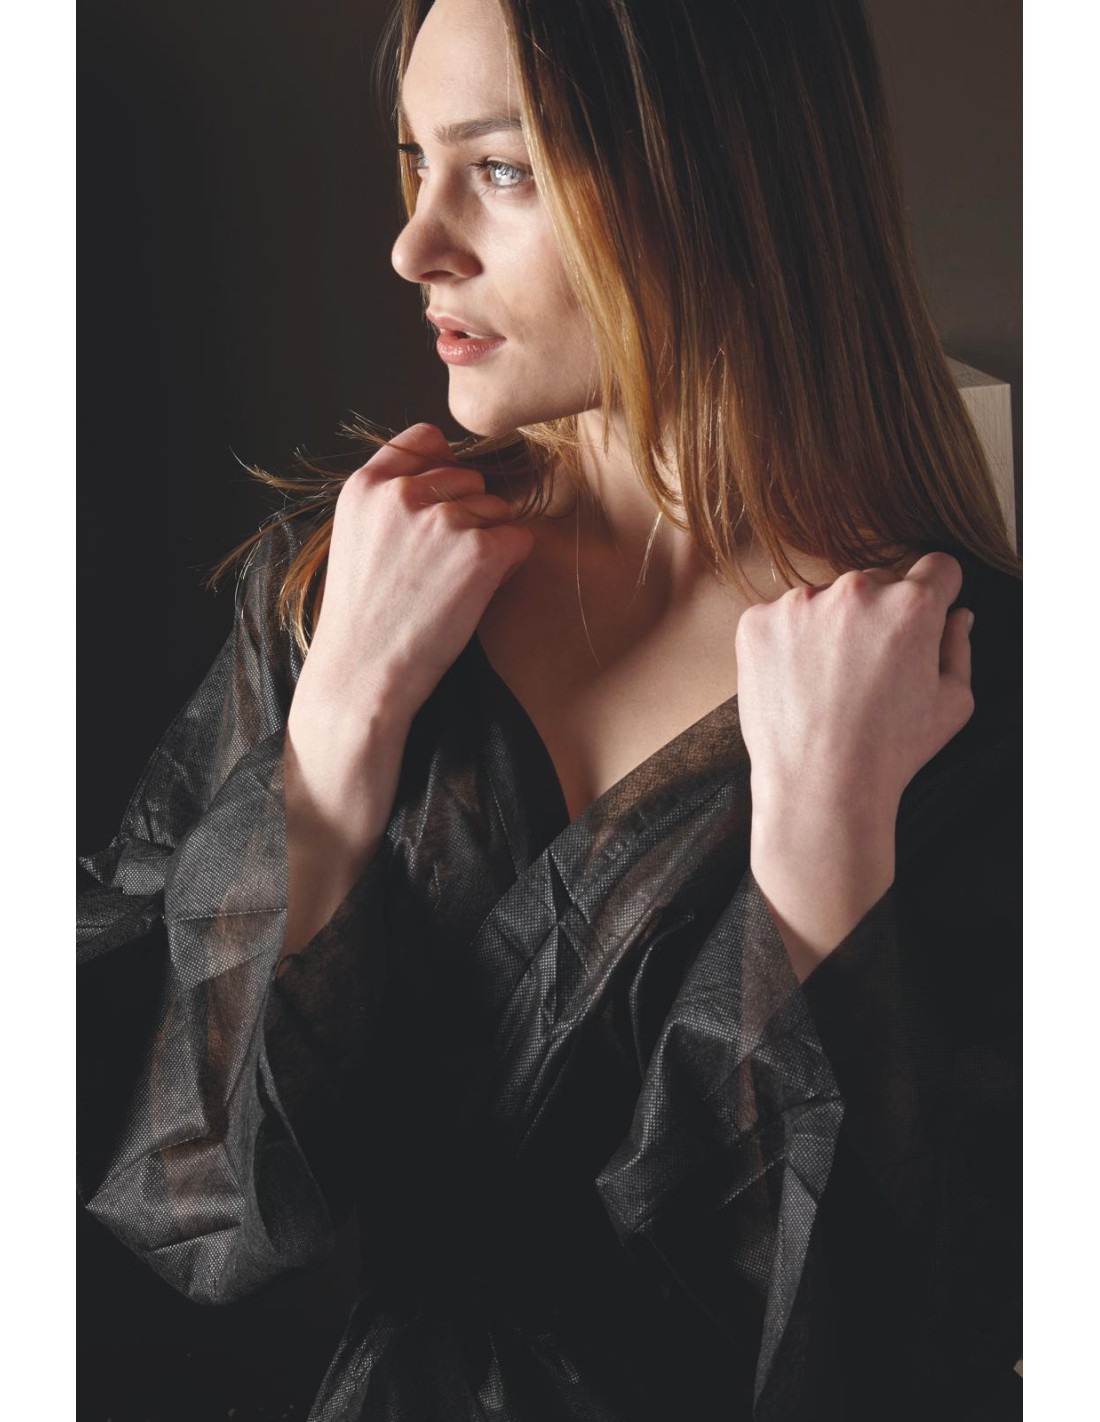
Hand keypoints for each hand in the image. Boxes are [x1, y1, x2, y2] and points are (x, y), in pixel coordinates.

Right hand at [294, 422, 534, 733]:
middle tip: (440, 565)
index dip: (443, 468)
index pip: (425, 439)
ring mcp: (443, 520)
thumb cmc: (363, 617)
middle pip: (469, 477)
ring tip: (451, 583)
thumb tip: (450, 470)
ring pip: (496, 509)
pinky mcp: (480, 552)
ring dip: (488, 542)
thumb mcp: (356, 539)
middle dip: (468, 513)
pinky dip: (508, 565)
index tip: (440, 502)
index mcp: (366, 487)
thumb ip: (391, 498)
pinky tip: (475, 593)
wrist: (364, 673)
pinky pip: (519, 539)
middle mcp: (403, 494)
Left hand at [735, 552, 974, 829]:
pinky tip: (797, 682)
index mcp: (911, 605)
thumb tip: (957, 614)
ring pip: (826, 600)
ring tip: (829, 682)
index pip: (936, 567)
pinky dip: (788, 641)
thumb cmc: (891, 751)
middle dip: (879, 615)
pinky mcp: (758, 621)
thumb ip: (959, 647)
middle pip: (877, 583)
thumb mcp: (953, 703)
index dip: (937, 592)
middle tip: (870, 668)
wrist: (819, 786)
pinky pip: (781, 617)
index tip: (924, 617)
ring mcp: (800, 603)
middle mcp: (855, 591)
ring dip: (831, 626)